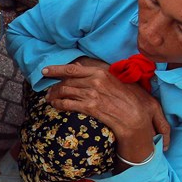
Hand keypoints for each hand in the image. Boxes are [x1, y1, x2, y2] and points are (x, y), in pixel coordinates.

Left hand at [42, 63, 170, 150]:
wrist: (136, 115)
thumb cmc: (128, 98)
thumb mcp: (115, 80)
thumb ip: (98, 73)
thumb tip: (80, 66)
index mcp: (101, 72)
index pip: (73, 68)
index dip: (56, 69)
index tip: (45, 70)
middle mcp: (95, 81)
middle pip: (66, 81)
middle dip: (54, 86)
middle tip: (48, 91)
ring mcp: (92, 94)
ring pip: (65, 92)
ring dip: (54, 96)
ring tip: (49, 99)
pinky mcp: (90, 107)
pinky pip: (67, 104)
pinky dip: (58, 104)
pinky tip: (55, 106)